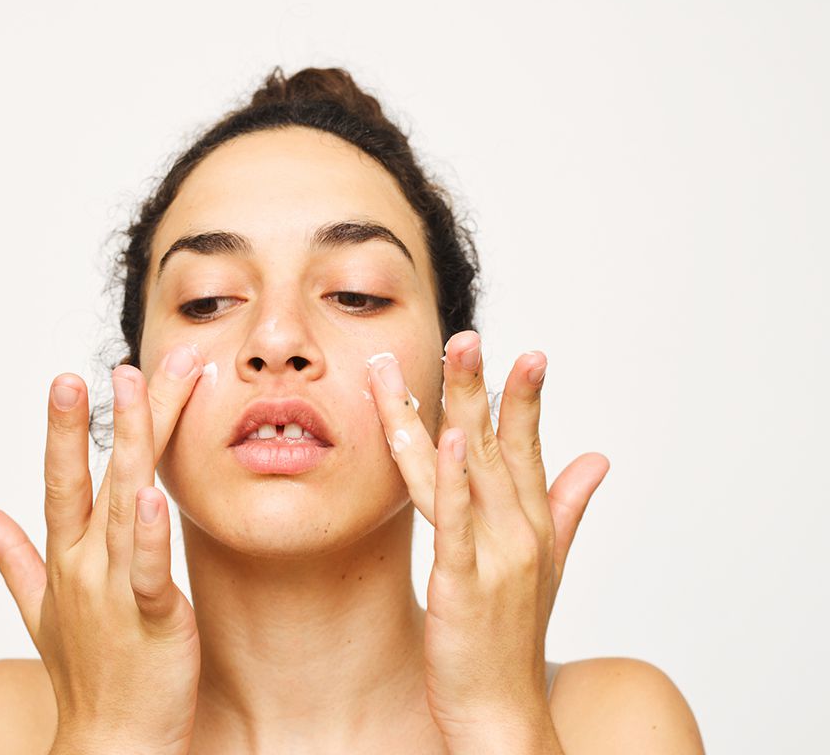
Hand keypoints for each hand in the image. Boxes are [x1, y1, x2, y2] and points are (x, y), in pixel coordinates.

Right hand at [0, 344, 204, 754]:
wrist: (112, 741)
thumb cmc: (86, 671)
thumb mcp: (38, 607)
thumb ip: (11, 554)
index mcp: (66, 557)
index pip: (62, 479)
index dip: (64, 429)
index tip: (70, 378)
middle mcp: (86, 564)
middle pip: (101, 476)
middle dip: (110, 417)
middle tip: (120, 363)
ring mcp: (115, 590)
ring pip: (125, 504)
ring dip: (133, 445)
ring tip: (138, 392)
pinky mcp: (152, 617)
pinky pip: (148, 570)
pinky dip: (149, 536)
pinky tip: (154, 497)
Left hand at [367, 331, 609, 747]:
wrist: (501, 710)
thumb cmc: (512, 634)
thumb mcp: (548, 564)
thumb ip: (569, 506)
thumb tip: (598, 458)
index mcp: (533, 524)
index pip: (528, 448)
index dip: (525, 399)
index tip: (526, 351)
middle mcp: (519, 531)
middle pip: (494, 445)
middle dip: (481, 386)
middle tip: (468, 334)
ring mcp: (494, 555)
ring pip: (470, 468)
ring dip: (461, 409)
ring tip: (453, 357)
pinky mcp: (462, 582)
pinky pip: (455, 522)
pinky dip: (451, 479)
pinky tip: (446, 439)